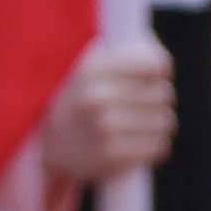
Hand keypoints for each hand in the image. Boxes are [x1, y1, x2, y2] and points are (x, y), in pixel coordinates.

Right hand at [37, 31, 174, 183]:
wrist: (46, 144)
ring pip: (165, 121)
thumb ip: (122, 54)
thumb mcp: (88, 67)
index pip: (155, 64)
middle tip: (146, 103)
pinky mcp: (113, 157)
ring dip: (159, 123)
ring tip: (144, 123)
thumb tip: (162, 61)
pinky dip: (155, 144)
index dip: (161, 70)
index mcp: (93, 69)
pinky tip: (141, 141)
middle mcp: (98, 97)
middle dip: (159, 98)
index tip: (155, 76)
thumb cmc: (77, 98)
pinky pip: (158, 146)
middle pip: (163, 94)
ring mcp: (105, 129)